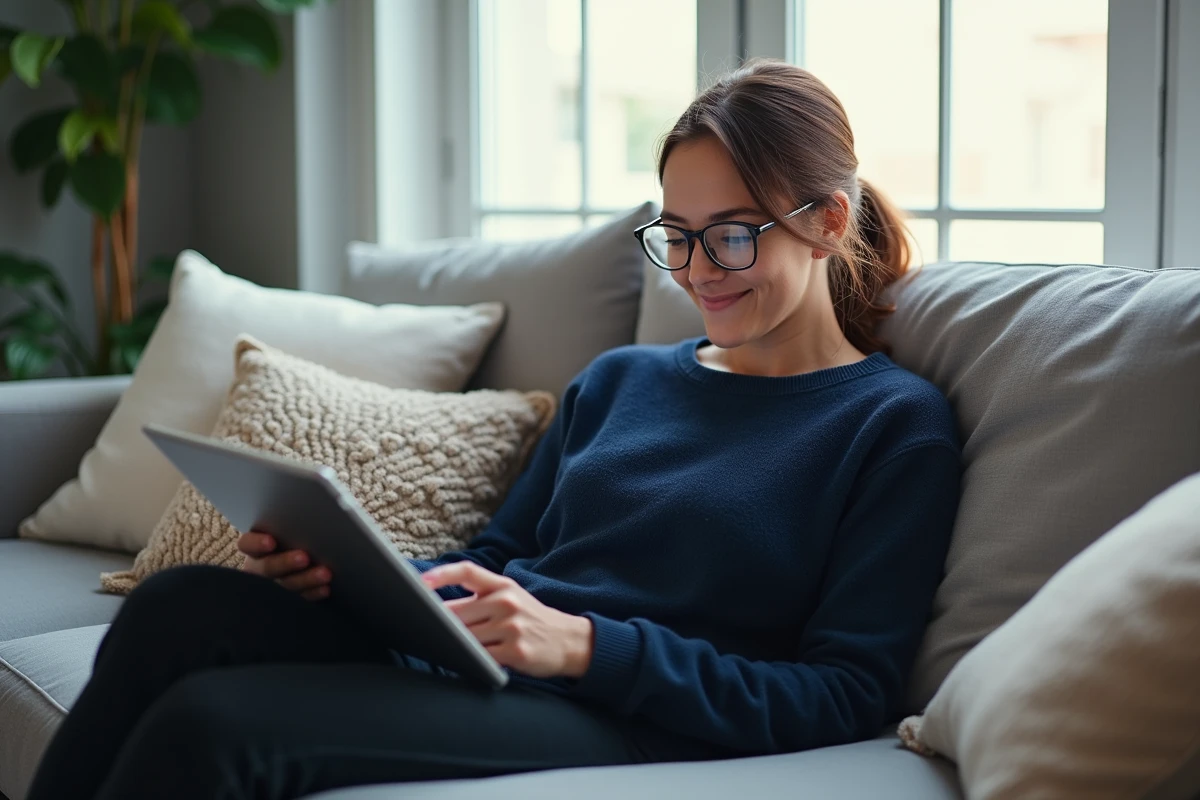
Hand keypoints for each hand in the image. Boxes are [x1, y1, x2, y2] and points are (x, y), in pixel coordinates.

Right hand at [237, 529, 331, 601]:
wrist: (304, 565)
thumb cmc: (296, 540)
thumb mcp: (289, 532)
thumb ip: (292, 527)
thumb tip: (310, 513)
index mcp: (255, 548)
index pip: (247, 544)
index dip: (256, 543)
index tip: (271, 542)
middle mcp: (259, 568)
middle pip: (267, 567)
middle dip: (285, 562)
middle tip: (304, 557)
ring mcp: (271, 587)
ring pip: (284, 585)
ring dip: (305, 579)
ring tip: (325, 573)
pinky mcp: (286, 601)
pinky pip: (298, 600)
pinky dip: (312, 594)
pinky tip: (325, 589)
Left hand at [421, 561, 593, 679]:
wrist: (568, 640)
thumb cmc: (531, 619)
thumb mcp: (512, 597)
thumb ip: (481, 598)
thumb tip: (438, 609)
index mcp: (503, 585)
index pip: (468, 571)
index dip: (442, 574)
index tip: (421, 582)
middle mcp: (507, 602)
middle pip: (458, 612)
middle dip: (440, 623)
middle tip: (424, 629)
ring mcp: (512, 627)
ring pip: (466, 637)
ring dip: (453, 644)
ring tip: (444, 646)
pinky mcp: (515, 652)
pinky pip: (480, 657)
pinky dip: (469, 661)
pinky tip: (465, 662)